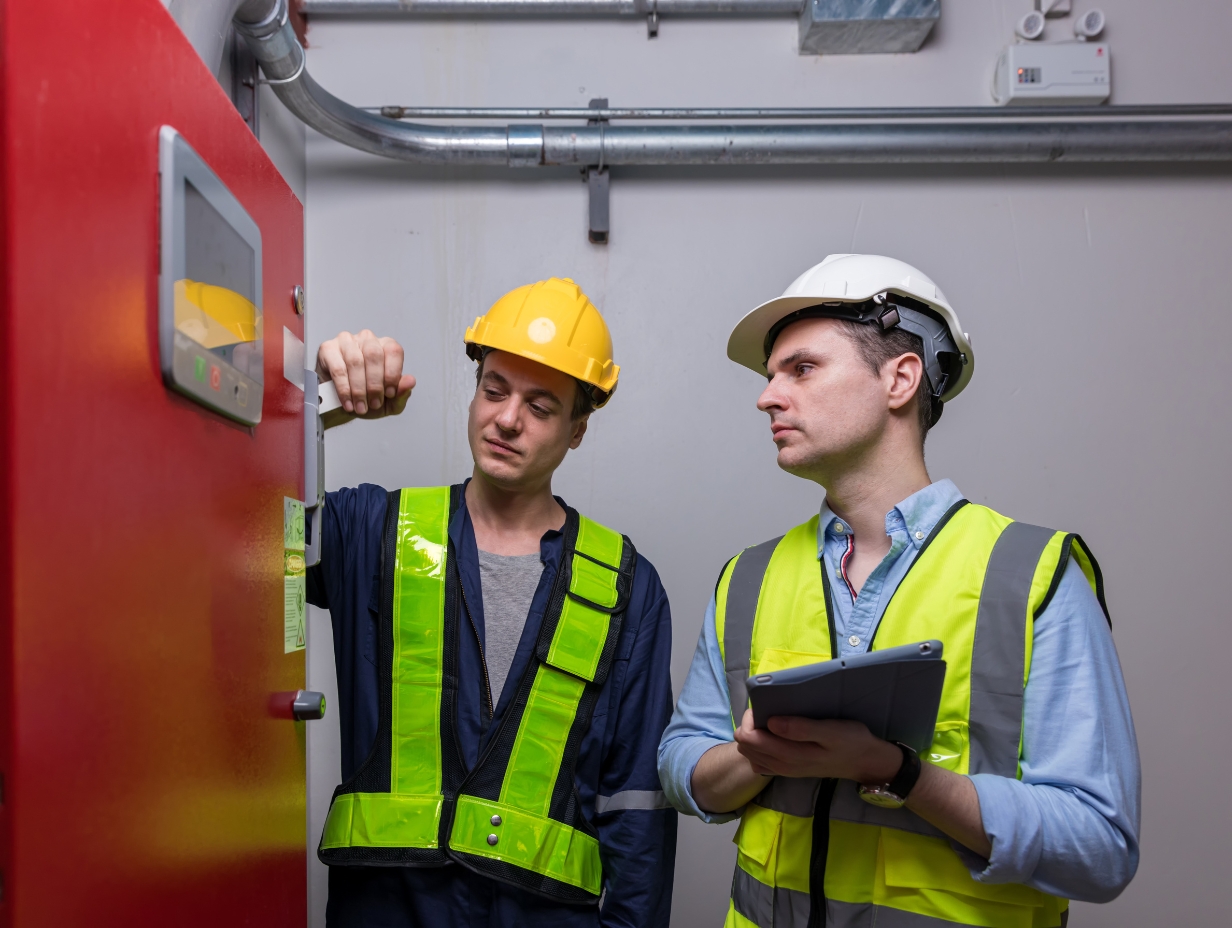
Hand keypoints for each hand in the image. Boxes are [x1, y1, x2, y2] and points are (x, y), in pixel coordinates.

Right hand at [316, 329, 415, 417]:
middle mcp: (367, 339)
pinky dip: (344, 389)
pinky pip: (338, 368)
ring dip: (359, 389)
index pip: (394, 351)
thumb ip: (402, 393)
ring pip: (355, 361)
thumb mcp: (389, 402)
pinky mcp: (328, 349)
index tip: (389, 393)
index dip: (392, 374)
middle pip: (374, 355)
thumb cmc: (366, 398)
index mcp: (385, 346)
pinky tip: (348, 402)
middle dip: (375, 384)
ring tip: (360, 406)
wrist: (341, 405)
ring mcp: (346, 341)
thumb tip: (410, 381)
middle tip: (373, 403)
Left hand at [732, 709, 901, 783]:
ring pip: (750, 754)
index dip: (751, 718)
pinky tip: (772, 737)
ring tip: (769, 722)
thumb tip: (771, 722)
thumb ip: (800, 728)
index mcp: (789, 755)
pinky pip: (760, 761)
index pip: (748, 737)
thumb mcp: (831, 730)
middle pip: (745, 745)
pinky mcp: (788, 771)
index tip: (765, 706)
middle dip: (749, 725)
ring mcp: (784, 770)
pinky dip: (759, 748)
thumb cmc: (850, 740)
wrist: (864, 761)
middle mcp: (782, 766)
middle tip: (767, 712)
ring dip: (753, 736)